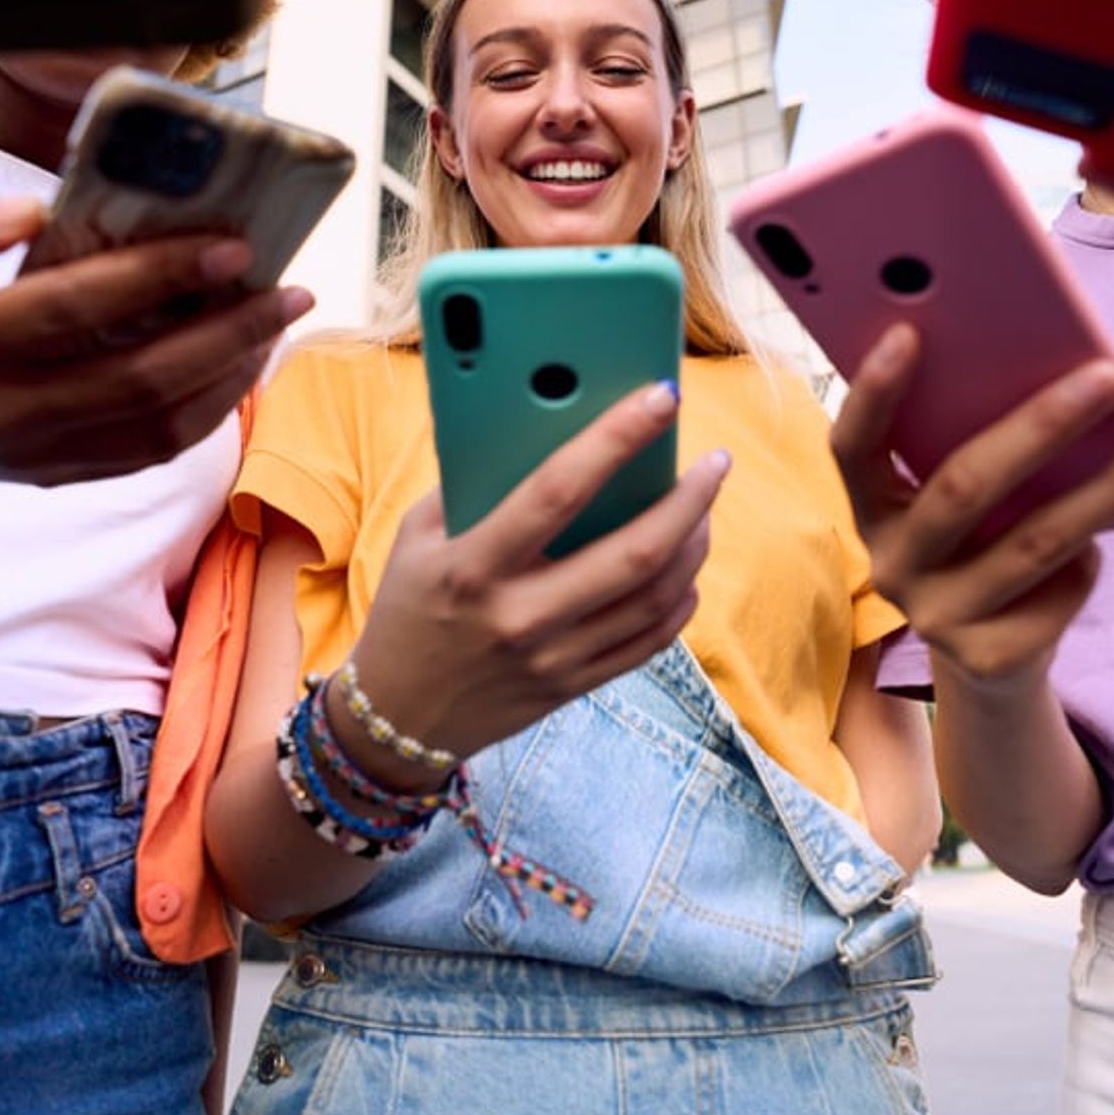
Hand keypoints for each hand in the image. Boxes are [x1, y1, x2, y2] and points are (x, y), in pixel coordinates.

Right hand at [0, 194, 311, 486]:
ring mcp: (35, 456)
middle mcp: (3, 414)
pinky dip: (209, 411)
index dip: (159, 277)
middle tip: (290, 289)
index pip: (73, 310)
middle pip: (139, 379)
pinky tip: (239, 364)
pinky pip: (151, 453)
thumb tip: (33, 210)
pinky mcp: (59, 477)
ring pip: (159, 428)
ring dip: (233, 375)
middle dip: (228, 333)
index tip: (232, 245)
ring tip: (277, 322)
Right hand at [338, 382, 729, 776]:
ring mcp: (553, 658)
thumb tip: (540, 424)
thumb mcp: (416, 537)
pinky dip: (680, 599)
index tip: (660, 398)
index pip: (557, 490)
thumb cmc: (409, 608)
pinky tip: (685, 568)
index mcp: (474, 566)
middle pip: (633, 554)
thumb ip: (471, 485)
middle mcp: (519, 616)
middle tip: (716, 462)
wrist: (398, 717)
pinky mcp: (573, 687)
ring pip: (654, 599)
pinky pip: (650, 642)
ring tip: (703, 507)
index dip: (616, 438)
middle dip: (689, 500)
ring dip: (693, 545)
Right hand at [831, 324, 1113, 689]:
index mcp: (871, 509)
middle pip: (962, 487)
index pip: (851, 448)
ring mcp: (934, 615)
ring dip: (1111, 487)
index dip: (872, 394)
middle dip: (1040, 426)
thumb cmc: (983, 545)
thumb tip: (1048, 373)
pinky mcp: (986, 656)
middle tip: (1106, 377)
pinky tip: (1109, 540)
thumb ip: (966, 448)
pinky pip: (1061, 588)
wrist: (993, 660)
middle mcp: (890, 563)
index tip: (908, 333)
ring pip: (1034, 542)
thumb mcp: (956, 499)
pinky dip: (1093, 558)